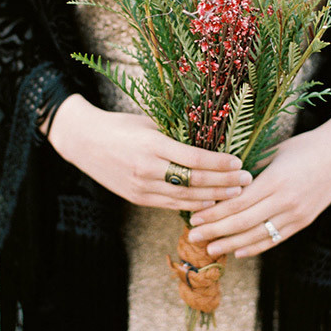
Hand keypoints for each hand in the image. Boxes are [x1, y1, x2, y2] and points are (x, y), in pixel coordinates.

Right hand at [48, 94, 251, 210]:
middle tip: (247, 181)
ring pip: (185, 197)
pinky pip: (171, 204)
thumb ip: (175, 137)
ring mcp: (142, 186)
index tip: (239, 163)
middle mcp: (148, 169)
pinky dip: (192, 206)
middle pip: (195, 180)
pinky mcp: (137, 198)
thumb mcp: (149, 125)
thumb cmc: (120, 126)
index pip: (195, 158)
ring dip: (214, 197)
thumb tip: (208, 143)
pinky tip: (210, 203)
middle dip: (224, 182)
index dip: (220, 163)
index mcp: (153, 145)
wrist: (84, 142)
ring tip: (236, 195)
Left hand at [187, 99, 330, 256]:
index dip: (213, 213)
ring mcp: (297, 214)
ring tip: (211, 249)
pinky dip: (256, 247)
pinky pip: (276, 238)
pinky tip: (239, 252)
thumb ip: (250, 170)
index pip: (237, 203)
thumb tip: (221, 183)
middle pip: (243, 222)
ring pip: (258, 236)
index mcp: (275, 180)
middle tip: (193, 237)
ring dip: (232, 245)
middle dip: (215, 231)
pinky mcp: (305, 221)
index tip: (194, 218)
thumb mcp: (274, 152)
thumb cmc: (304, 146)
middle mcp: (286, 201)